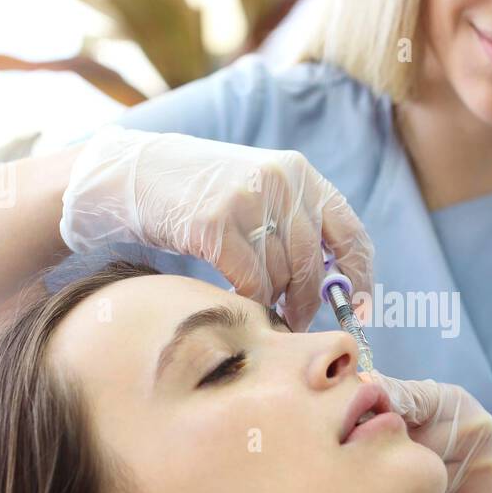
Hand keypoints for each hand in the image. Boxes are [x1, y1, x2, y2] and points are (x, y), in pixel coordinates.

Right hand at [59, 125, 373, 331]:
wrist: (132, 175)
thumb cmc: (200, 194)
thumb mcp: (259, 190)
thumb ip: (296, 222)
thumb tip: (336, 282)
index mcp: (299, 172)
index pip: (349, 232)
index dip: (359, 276)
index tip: (357, 307)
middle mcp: (280, 181)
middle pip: (312, 264)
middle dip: (307, 302)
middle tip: (296, 320)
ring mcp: (248, 200)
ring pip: (280, 276)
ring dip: (272, 300)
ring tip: (260, 304)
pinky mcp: (216, 223)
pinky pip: (250, 282)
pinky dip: (248, 300)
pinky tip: (237, 299)